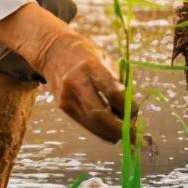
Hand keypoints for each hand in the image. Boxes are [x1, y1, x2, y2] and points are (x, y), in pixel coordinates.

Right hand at [0, 2, 136, 144]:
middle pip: (98, 113)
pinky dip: (100, 131)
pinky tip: (111, 133)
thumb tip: (130, 107)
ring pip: (91, 123)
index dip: (125, 105)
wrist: (52, 51)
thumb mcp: (104, 57)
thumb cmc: (84, 52)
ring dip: (110, 133)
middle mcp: (76, 83)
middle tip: (134, 134)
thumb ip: (117, 80)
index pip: (110, 90)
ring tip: (126, 136)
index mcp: (90, 66)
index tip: (135, 111)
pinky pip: (84, 123)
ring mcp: (67, 97)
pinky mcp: (63, 107)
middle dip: (118, 127)